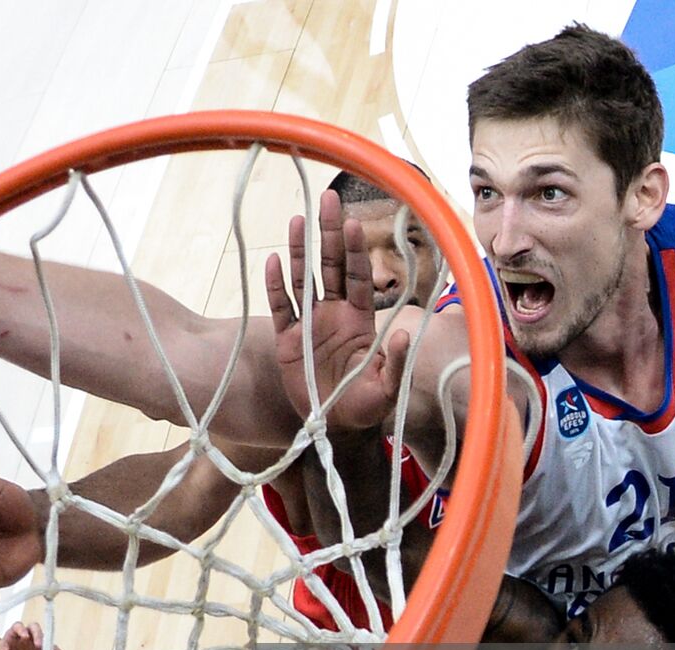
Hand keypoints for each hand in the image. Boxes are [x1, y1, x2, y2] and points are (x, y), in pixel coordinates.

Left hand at [0, 622, 63, 649]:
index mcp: (14, 633)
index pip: (18, 626)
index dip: (21, 629)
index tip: (23, 636)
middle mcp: (26, 634)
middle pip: (34, 627)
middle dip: (37, 634)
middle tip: (38, 643)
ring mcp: (35, 641)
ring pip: (44, 635)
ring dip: (46, 641)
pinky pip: (52, 648)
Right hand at [266, 190, 408, 432]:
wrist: (334, 427)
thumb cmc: (365, 407)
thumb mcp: (386, 391)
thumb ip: (396, 364)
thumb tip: (403, 336)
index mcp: (361, 321)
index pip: (358, 277)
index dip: (355, 251)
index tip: (353, 224)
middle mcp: (335, 315)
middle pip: (331, 266)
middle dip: (329, 233)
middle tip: (328, 199)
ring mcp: (310, 326)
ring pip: (304, 280)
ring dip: (300, 250)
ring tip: (297, 218)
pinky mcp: (288, 341)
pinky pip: (281, 308)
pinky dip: (275, 286)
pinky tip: (272, 261)